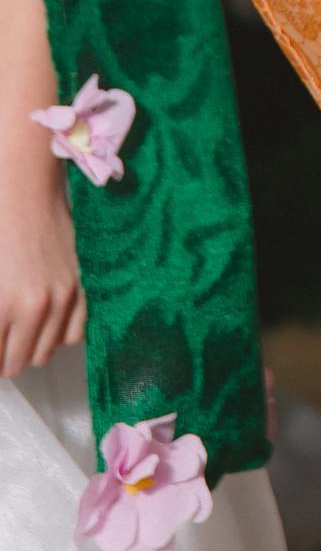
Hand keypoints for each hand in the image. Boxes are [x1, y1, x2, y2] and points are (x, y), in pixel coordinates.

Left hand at [0, 117, 83, 377]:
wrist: (22, 185)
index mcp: (1, 305)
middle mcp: (35, 308)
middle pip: (14, 365)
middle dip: (2, 355)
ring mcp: (63, 297)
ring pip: (43, 355)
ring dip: (26, 347)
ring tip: (15, 328)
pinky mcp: (81, 285)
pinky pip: (74, 334)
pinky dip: (57, 334)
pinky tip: (42, 319)